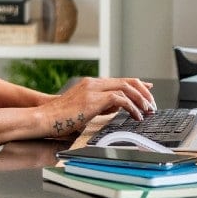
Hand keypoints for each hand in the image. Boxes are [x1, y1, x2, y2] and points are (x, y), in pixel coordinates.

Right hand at [36, 77, 155, 139]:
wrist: (45, 117)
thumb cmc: (61, 117)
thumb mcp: (85, 109)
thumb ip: (101, 105)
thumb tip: (117, 107)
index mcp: (91, 84)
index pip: (120, 80)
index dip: (137, 85)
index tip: (149, 92)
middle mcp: (93, 83)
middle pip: (127, 81)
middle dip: (143, 93)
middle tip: (152, 106)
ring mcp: (93, 89)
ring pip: (126, 88)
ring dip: (140, 100)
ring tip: (147, 112)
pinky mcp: (93, 99)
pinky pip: (120, 99)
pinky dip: (132, 108)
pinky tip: (135, 116)